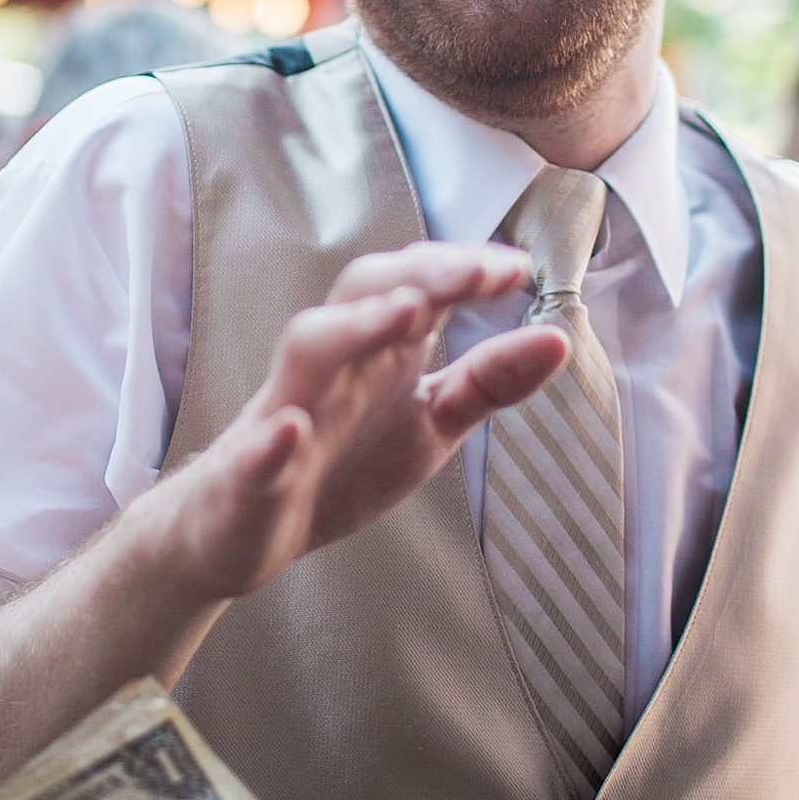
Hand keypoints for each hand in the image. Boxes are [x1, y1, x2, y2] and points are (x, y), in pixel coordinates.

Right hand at [139, 243, 565, 604]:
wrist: (240, 531)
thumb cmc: (338, 462)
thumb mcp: (429, 424)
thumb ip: (487, 382)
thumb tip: (558, 339)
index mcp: (375, 352)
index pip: (416, 287)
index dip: (462, 270)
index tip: (517, 268)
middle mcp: (329, 369)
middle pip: (361, 296)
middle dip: (416, 275)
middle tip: (473, 270)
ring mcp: (284, 417)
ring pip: (309, 354)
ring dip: (354, 328)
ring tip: (406, 313)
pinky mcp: (248, 477)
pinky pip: (253, 454)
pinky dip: (270, 443)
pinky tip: (290, 433)